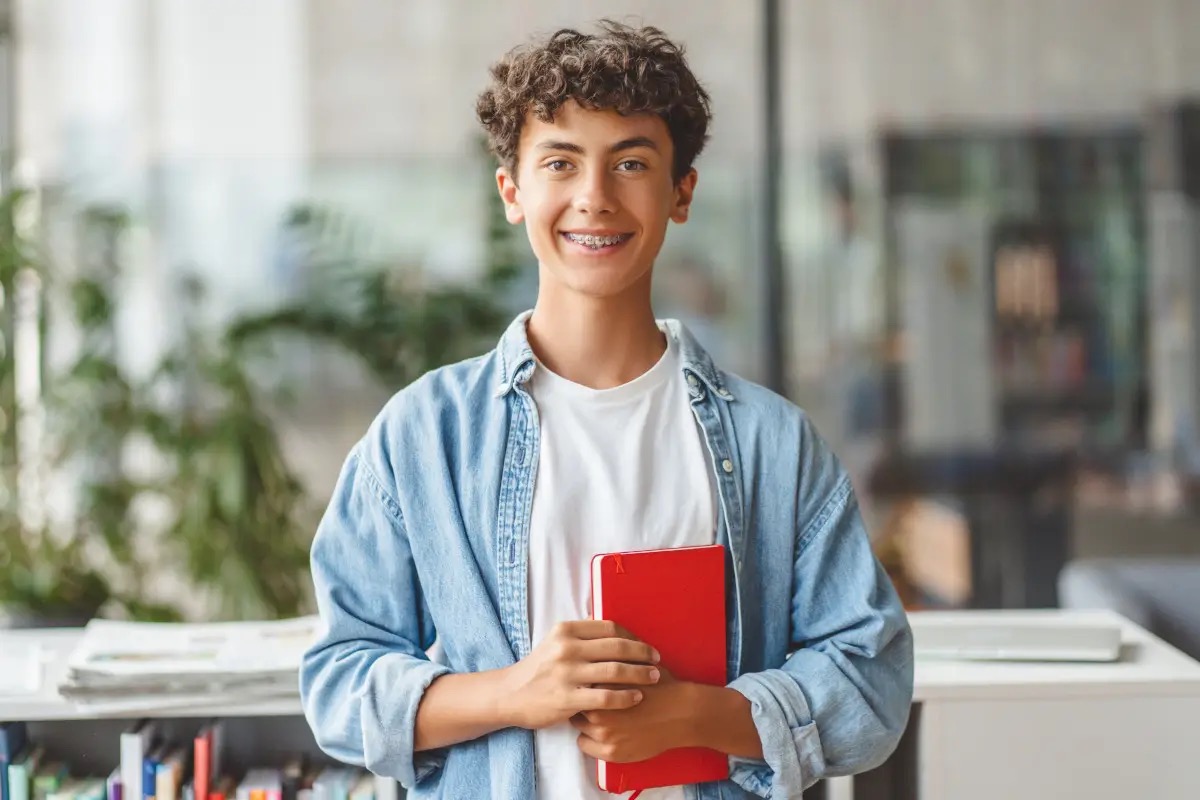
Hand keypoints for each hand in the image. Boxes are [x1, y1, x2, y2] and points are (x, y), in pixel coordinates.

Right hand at [500, 620, 661, 730]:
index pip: (609, 627)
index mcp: (566, 630)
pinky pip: (606, 697)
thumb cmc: (539, 668)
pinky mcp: (567, 698)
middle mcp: (566, 648)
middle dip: (643, 653)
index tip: (645, 645)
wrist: (510, 695)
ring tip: (654, 677)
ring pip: (615, 671)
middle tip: (657, 660)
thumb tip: (608, 621)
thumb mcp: (555, 642)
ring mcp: (567, 674)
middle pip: (617, 646)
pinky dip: (626, 696)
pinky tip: (637, 697)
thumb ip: (581, 633)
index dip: (632, 635)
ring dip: (640, 674)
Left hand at [571, 667, 696, 762]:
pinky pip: (584, 745)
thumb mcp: (635, 662)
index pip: (578, 683)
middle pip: (575, 704)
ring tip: (601, 715)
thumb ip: (611, 657)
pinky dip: (590, 739)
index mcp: (602, 687)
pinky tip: (604, 731)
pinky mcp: (611, 753)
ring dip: (585, 720)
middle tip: (594, 700)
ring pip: (578, 725)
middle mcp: (598, 712)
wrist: (682, 713)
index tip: (588, 683)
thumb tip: (591, 644)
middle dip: (583, 700)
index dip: (583, 682)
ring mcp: (604, 734)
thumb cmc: (660, 686)